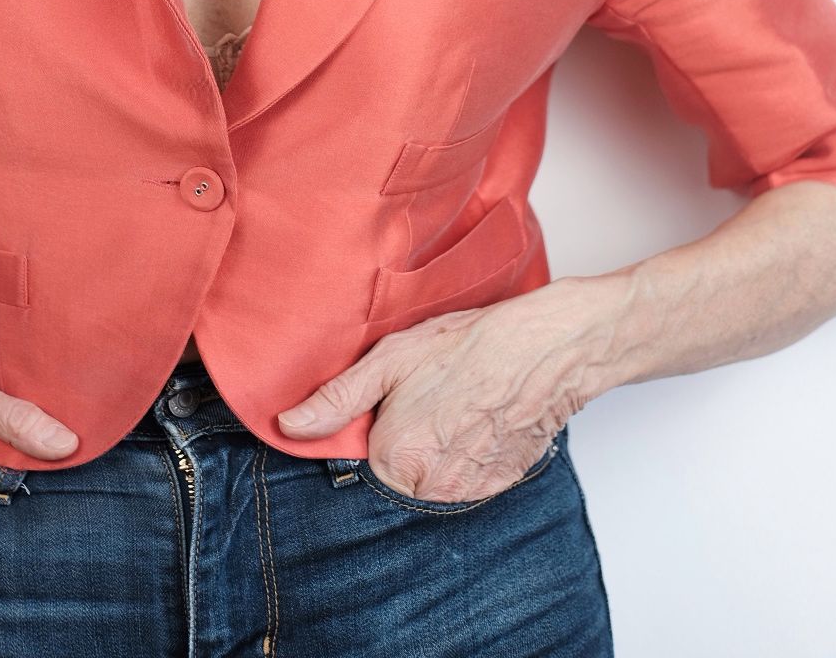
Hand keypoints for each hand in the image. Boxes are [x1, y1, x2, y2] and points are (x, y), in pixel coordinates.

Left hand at [276, 279, 604, 502]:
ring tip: (453, 402)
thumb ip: (337, 399)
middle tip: (427, 395)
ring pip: (429, 475)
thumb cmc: (470, 344)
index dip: (373, 420)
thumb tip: (288, 425)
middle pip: (395, 468)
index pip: (361, 453)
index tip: (393, 396)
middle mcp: (430, 487)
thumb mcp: (392, 357)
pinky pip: (464, 476)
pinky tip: (475, 416)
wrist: (547, 347)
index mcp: (396, 457)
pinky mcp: (498, 487)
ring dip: (434, 446)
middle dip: (403, 436)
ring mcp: (468, 492)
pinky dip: (465, 452)